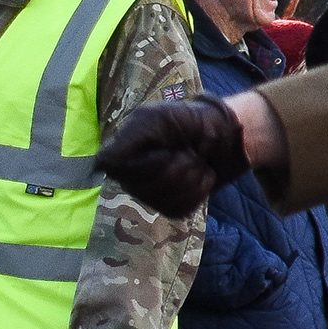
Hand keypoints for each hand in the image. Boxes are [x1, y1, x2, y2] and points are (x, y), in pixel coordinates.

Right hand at [98, 96, 255, 215]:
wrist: (227, 136)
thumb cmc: (191, 121)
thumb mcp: (157, 119)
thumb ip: (128, 139)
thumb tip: (100, 166)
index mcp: (123, 154)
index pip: (115, 169)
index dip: (145, 163)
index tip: (164, 149)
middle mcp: (131, 177)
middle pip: (143, 187)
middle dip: (175, 168)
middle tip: (186, 152)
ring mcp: (151, 194)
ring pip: (163, 199)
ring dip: (189, 178)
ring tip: (196, 161)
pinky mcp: (172, 206)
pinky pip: (180, 208)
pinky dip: (198, 190)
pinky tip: (202, 176)